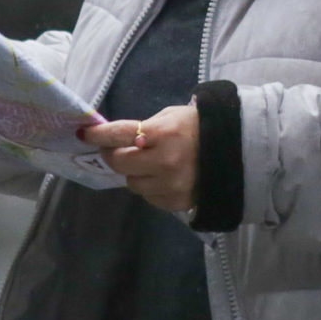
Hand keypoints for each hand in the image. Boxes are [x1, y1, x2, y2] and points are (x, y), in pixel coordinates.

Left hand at [84, 103, 200, 213]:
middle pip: (119, 163)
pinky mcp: (177, 202)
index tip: (84, 134)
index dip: (98, 135)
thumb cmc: (198, 127)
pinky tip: (161, 177)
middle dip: (112, 155)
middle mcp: (164, 161)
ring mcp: (171, 185)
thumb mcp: (171, 117)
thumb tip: (115, 139)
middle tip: (114, 149)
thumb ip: (143, 128)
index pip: (119, 134)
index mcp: (162, 134)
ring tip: (146, 164)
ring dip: (133, 173)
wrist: (236, 151)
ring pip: (132, 183)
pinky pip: (149, 197)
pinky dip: (150, 187)